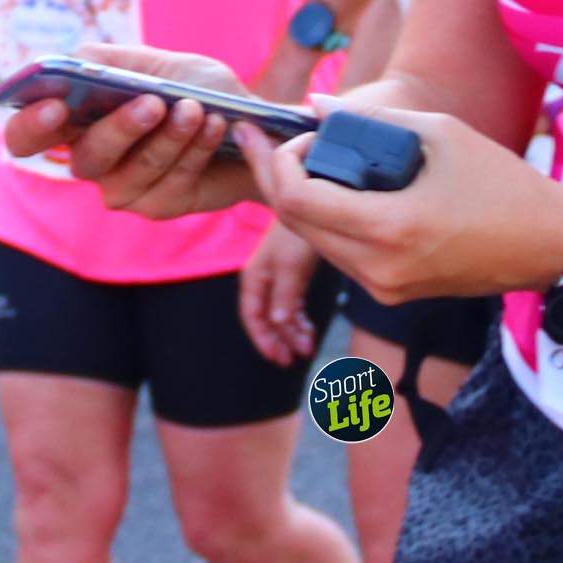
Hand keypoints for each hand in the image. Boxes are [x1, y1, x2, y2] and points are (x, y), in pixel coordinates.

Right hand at [0, 44, 261, 221]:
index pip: (27, 136)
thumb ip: (114, 61)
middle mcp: (93, 160)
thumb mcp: (161, 65)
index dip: (30, 126)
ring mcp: (124, 189)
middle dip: (119, 129)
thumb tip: (74, 60)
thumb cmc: (200, 92)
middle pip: (83, 159)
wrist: (257, 127)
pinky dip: (194, 150)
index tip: (54, 106)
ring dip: (168, 138)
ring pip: (131, 172)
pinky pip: (169, 183)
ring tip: (197, 108)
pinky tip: (215, 126)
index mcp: (78, 121)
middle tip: (153, 102)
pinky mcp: (158, 207)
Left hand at [229, 99, 562, 305]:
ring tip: (307, 161)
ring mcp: (383, 287)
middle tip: (276, 144)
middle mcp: (378, 268)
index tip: (298, 137)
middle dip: (278, 181)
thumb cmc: (502, 182)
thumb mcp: (440, 132)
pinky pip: (340, 255)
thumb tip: (314, 105)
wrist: (550, 244)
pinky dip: (329, 221)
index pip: (297, 202)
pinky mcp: (392, 293)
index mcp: (389, 229)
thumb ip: (371, 117)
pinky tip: (335, 189)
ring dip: (301, 202)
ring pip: (314, 243)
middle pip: (294, 226)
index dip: (281, 164)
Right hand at [238, 217, 323, 366]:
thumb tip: (277, 324)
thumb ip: (283, 295)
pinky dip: (300, 317)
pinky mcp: (293, 272)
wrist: (309, 203)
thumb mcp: (290, 265)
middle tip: (292, 360)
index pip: (253, 316)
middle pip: (265, 318)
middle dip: (278, 340)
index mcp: (255, 278)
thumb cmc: (296, 232)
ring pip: (281, 312)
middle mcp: (263, 279)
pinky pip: (292, 302)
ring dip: (292, 331)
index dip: (263, 339)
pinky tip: (310, 329)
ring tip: (308, 347)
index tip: (278, 358)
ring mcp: (278, 276)